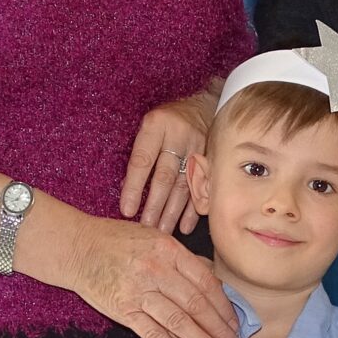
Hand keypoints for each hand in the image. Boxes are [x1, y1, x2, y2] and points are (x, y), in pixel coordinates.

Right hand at [60, 213, 240, 337]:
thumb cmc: (117, 241)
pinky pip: (152, 334)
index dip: (224, 306)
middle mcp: (157, 270)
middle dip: (220, 329)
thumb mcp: (154, 237)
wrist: (78, 248)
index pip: (206, 282)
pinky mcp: (123, 310)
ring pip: (179, 322)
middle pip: (197, 305)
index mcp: (169, 250)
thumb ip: (181, 258)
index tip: (235, 323)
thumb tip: (210, 277)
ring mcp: (139, 291)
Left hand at [120, 92, 215, 234]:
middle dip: (155, 205)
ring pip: (183, 185)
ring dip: (172, 212)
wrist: (203, 105)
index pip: (143, 160)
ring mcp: (198, 147)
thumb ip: (139, 153)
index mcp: (157, 125)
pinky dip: (192, 209)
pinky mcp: (212, 159)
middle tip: (145, 228)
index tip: (126, 210)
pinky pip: (201, 188)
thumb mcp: (148, 125)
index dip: (134, 187)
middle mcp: (179, 135)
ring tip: (162, 231)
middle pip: (165, 176)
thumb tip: (126, 190)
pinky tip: (184, 226)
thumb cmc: (167, 120)